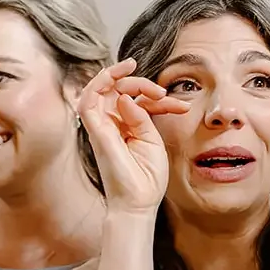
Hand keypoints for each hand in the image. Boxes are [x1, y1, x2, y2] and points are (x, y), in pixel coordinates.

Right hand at [76, 58, 189, 215]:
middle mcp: (112, 125)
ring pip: (99, 89)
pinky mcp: (95, 131)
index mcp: (128, 128)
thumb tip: (128, 96)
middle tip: (161, 92)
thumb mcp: (152, 141)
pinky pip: (87, 100)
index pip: (137, 101)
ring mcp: (102, 127)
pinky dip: (98, 83)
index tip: (182, 105)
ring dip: (113, 74)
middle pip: (119, 91)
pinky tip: (115, 76)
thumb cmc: (146, 178)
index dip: (158, 96)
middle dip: (140, 83)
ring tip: (130, 67)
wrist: (138, 202)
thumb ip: (142, 116)